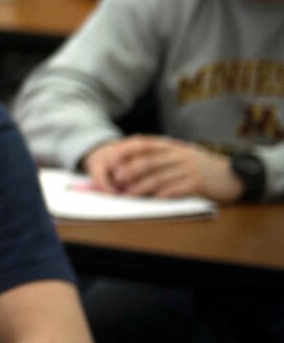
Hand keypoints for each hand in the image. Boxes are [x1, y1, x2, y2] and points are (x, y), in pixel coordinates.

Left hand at [83, 135, 240, 202]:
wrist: (233, 174)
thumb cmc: (201, 166)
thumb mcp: (180, 155)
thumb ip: (159, 157)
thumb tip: (129, 164)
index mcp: (171, 146)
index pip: (143, 143)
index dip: (125, 149)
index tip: (110, 158)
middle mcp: (177, 154)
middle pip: (147, 161)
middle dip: (128, 171)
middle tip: (115, 180)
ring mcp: (188, 168)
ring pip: (158, 176)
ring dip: (141, 187)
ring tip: (128, 194)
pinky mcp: (198, 182)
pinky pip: (176, 188)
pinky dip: (163, 194)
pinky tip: (153, 199)